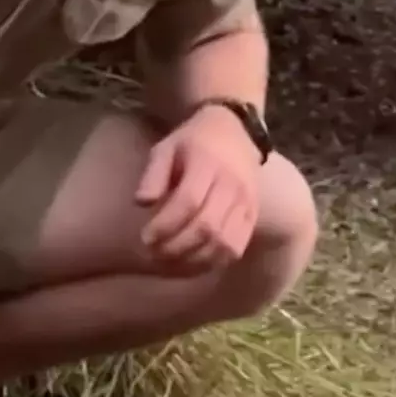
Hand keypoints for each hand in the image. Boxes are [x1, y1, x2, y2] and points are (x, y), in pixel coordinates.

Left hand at [135, 105, 262, 275]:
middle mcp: (232, 185)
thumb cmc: (193, 142)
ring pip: (224, 243)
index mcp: (208, 163)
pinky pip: (236, 247)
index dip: (165, 225)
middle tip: (154, 254)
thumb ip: (153, 174)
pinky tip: (193, 263)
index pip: (189, 201)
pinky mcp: (253, 216)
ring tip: (170, 264)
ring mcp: (246, 202)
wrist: (236, 132)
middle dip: (176, 247)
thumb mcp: (166, 147)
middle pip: (207, 226)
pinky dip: (214, 262)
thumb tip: (142, 203)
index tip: (145, 237)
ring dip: (195, 260)